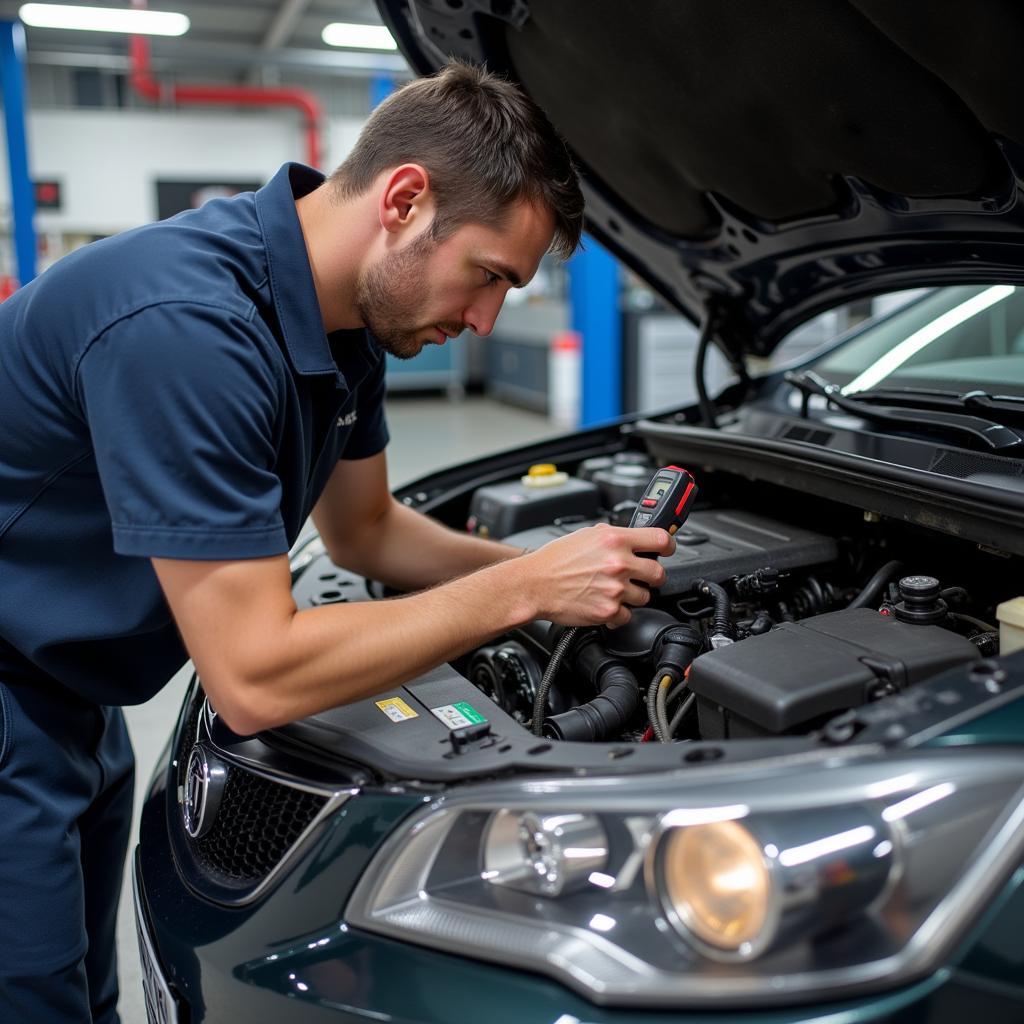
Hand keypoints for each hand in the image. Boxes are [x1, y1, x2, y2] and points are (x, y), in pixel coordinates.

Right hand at [516, 524, 674, 627]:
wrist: (534, 584)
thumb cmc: (554, 560)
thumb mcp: (585, 535)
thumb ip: (613, 536)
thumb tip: (632, 539)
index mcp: (614, 540)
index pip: (660, 539)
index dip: (669, 546)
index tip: (667, 550)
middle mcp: (618, 563)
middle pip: (658, 573)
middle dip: (651, 576)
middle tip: (639, 576)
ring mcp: (615, 588)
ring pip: (645, 596)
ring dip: (633, 595)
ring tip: (613, 590)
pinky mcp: (608, 611)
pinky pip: (627, 615)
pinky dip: (618, 613)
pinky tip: (605, 603)